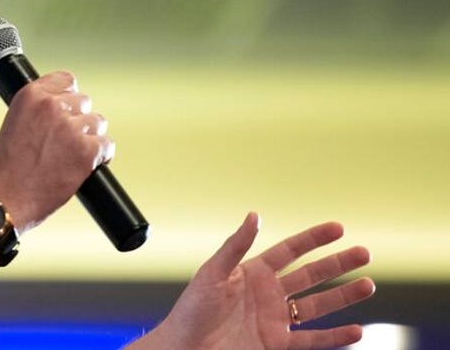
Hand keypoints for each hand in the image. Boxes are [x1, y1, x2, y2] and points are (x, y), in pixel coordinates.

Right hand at [0, 71, 112, 231]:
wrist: (3, 200)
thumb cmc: (2, 171)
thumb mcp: (12, 124)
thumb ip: (36, 112)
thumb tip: (58, 113)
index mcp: (30, 95)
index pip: (66, 79)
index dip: (68, 96)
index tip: (68, 109)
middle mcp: (52, 106)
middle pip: (84, 101)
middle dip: (78, 119)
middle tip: (66, 141)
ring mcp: (71, 128)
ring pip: (97, 122)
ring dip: (89, 137)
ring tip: (73, 156)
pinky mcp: (86, 151)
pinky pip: (107, 146)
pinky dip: (101, 157)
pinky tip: (87, 166)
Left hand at [137, 213, 374, 349]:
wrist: (185, 346)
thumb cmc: (192, 308)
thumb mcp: (212, 273)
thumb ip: (236, 246)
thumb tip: (255, 216)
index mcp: (252, 272)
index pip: (289, 251)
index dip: (313, 239)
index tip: (339, 228)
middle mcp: (268, 293)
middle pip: (310, 274)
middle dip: (337, 264)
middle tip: (364, 253)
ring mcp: (275, 319)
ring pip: (317, 305)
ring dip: (343, 296)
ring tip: (368, 285)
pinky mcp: (276, 344)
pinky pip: (312, 340)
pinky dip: (335, 337)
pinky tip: (356, 330)